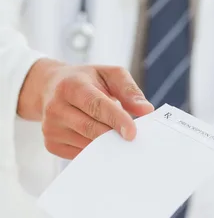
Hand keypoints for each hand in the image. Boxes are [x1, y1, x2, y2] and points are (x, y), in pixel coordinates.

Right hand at [18, 59, 153, 159]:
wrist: (52, 86)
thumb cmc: (86, 79)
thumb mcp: (109, 74)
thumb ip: (129, 90)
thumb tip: (146, 110)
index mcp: (71, 85)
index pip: (96, 105)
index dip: (116, 119)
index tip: (132, 133)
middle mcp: (56, 106)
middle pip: (91, 128)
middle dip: (114, 134)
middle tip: (133, 137)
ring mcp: (50, 127)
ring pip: (86, 144)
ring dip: (106, 144)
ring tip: (117, 135)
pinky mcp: (51, 144)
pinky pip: (79, 154)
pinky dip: (95, 150)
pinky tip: (101, 140)